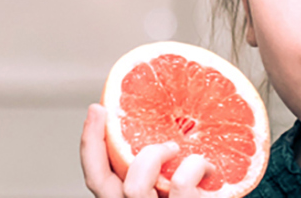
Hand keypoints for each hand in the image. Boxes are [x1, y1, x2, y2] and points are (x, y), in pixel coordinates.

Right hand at [80, 104, 212, 197]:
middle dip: (98, 141)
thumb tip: (168, 128)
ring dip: (152, 154)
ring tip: (174, 147)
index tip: (97, 110)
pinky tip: (211, 168)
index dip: (89, 146)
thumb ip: (165, 173)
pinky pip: (181, 184)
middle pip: (99, 183)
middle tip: (111, 111)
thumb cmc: (202, 197)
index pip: (95, 181)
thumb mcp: (177, 189)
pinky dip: (196, 165)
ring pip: (134, 185)